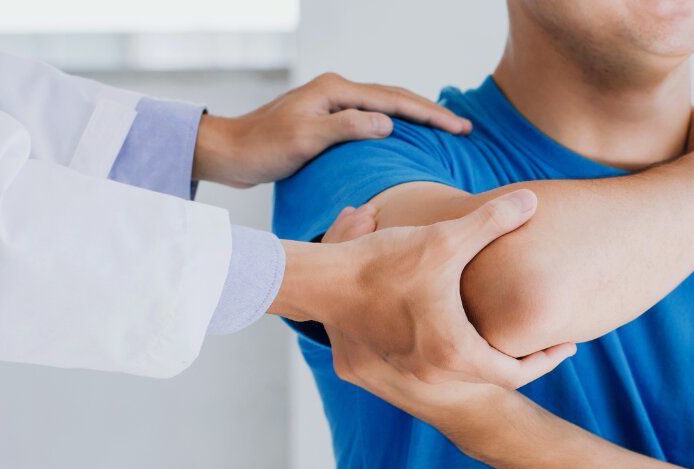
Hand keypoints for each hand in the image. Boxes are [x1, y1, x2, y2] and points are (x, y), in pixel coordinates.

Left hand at [192, 72, 471, 187]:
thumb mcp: (306, 139)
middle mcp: (336, 92)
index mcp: (336, 91)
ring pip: (385, 107)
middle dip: (432, 113)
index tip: (459, 127)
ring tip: (445, 130)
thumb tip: (388, 122)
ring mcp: (331, 105)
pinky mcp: (326, 120)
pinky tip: (404, 137)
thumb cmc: (262, 147)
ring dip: (416, 118)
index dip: (430, 114)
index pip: (394, 100)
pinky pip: (371, 118)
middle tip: (464, 128)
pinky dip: (395, 125)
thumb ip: (347, 128)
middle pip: (395, 98)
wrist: (230, 152)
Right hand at [316, 190, 575, 389]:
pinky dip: (450, 359)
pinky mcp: (382, 368)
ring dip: (483, 360)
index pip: (516, 373)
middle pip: (490, 378)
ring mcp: (404, 375)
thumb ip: (492, 221)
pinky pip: (428, 372)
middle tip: (540, 343)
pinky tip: (455, 335)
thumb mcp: (445, 239)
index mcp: (455, 352)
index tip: (564, 346)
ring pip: (459, 377)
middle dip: (518, 361)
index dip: (545, 361)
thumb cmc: (384, 263)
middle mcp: (432, 373)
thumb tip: (532, 201)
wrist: (322, 281)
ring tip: (502, 337)